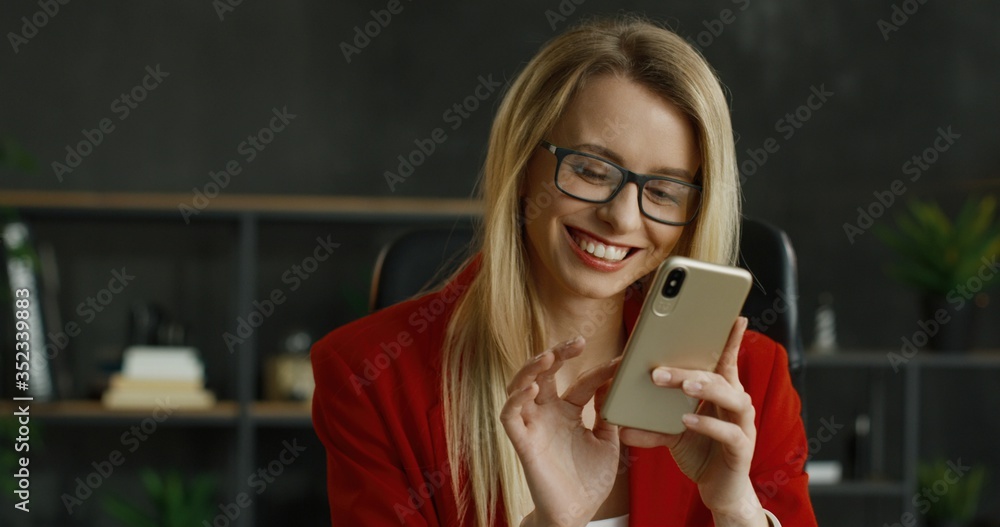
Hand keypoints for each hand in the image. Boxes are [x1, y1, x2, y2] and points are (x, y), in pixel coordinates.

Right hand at [500, 336, 622, 526]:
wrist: (576, 515)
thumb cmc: (589, 480)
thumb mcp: (607, 442)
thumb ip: (607, 413)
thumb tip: (613, 381)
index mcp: (568, 411)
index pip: (582, 382)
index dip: (600, 370)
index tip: (622, 361)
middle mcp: (548, 413)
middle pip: (545, 373)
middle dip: (558, 353)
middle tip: (577, 342)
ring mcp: (533, 425)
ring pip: (520, 386)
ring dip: (531, 368)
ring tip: (548, 356)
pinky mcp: (522, 442)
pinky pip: (510, 415)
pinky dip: (517, 398)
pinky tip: (532, 388)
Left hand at [618, 317, 764, 522]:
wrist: (719, 489)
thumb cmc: (698, 451)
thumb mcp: (671, 432)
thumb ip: (649, 422)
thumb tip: (614, 417)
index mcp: (721, 392)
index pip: (725, 359)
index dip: (729, 337)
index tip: (731, 315)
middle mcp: (736, 403)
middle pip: (718, 375)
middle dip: (689, 369)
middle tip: (658, 371)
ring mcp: (743, 425)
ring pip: (731, 397)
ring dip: (705, 388)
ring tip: (683, 385)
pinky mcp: (741, 448)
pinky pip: (728, 432)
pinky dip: (707, 424)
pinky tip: (687, 420)